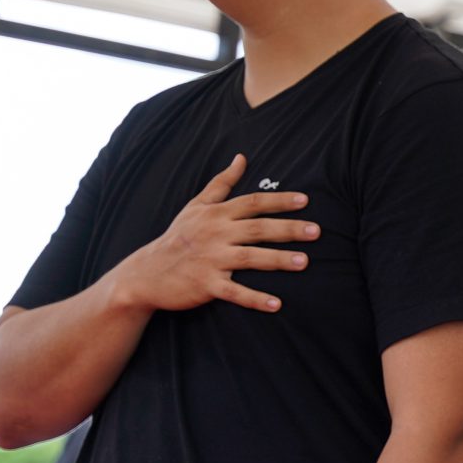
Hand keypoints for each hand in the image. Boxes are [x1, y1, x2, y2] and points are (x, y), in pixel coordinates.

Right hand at [110, 153, 315, 314]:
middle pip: (257, 228)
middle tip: (316, 231)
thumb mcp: (196, 206)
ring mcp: (210, 259)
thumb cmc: (177, 236)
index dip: (279, 201)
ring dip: (277, 260)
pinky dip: (255, 298)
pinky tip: (276, 304)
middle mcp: (215, 234)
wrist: (146, 272)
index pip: (253, 203)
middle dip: (287, 229)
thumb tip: (241, 158)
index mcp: (216, 214)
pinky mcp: (206, 284)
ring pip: (249, 258)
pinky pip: (235, 292)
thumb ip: (222, 183)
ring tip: (304, 262)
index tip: (305, 200)